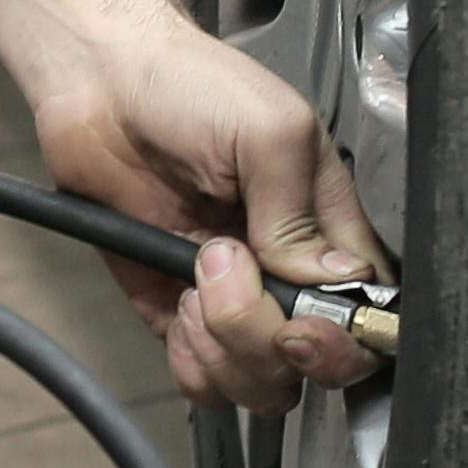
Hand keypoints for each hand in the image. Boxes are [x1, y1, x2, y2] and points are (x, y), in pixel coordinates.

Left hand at [0, 0, 387, 415]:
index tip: (302, 320)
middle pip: (311, 364)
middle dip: (268, 339)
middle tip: (227, 270)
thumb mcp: (269, 131)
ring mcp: (234, 299)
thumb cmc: (190, 85)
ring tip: (196, 274)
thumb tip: (328, 280)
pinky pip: (201, 379)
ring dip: (224, 345)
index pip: (366, 315)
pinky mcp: (176, 313)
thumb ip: (299, 212)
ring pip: (260, 383)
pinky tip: (178, 304)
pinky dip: (191, 360)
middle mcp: (286, 273)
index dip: (341, 337)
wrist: (101, 84)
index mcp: (328, 228)